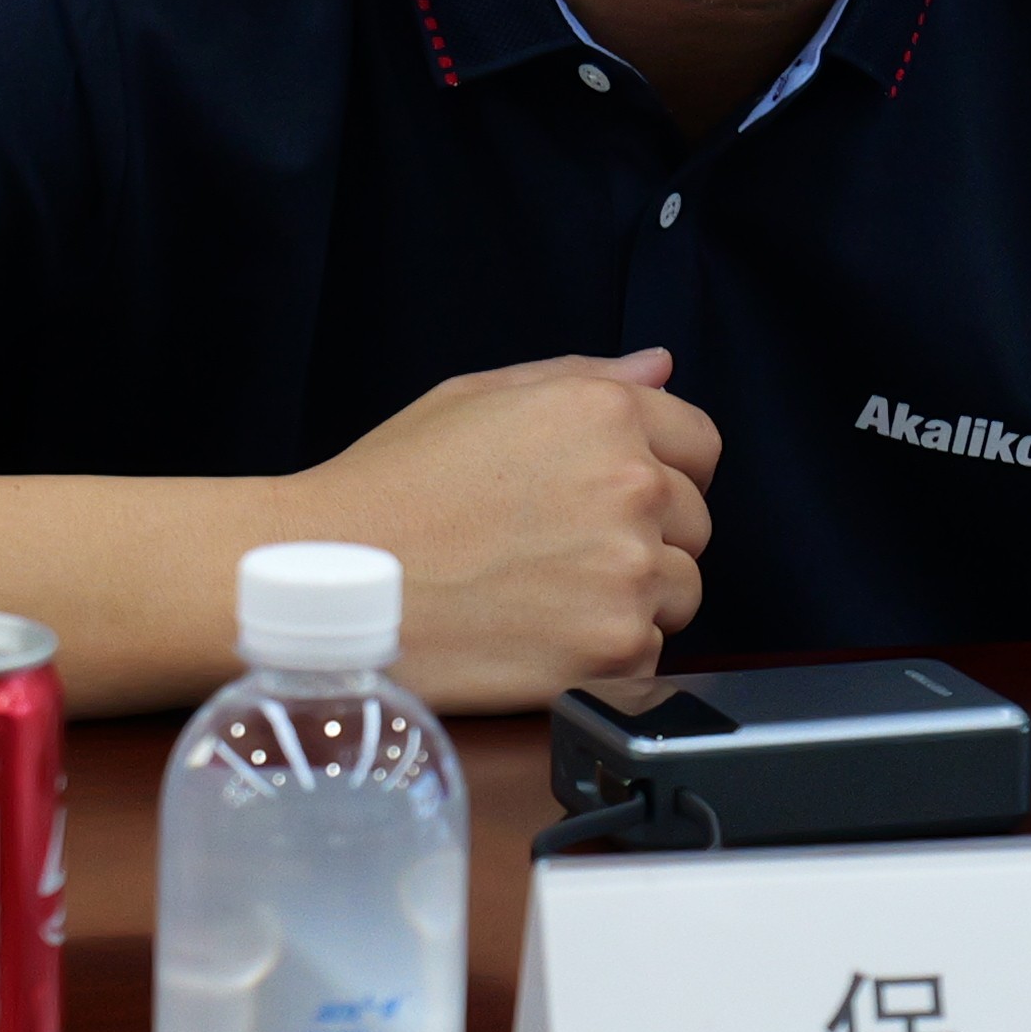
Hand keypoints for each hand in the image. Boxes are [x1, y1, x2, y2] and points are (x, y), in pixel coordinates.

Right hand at [286, 352, 718, 708]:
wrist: (331, 585)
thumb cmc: (390, 488)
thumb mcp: (475, 398)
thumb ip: (582, 378)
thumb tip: (660, 371)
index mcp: (603, 414)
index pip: (700, 445)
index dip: (659, 472)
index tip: (610, 500)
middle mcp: (632, 486)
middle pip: (694, 523)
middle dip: (643, 538)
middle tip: (556, 555)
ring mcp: (628, 572)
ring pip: (679, 594)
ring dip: (630, 602)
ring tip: (544, 600)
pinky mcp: (615, 651)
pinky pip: (649, 658)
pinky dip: (606, 661)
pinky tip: (539, 642)